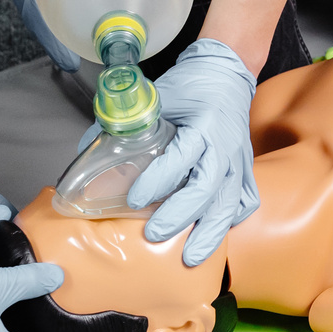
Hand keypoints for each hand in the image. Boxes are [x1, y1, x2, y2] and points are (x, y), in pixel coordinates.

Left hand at [127, 39, 258, 265]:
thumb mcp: (157, 96)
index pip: (182, 158)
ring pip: (230, 203)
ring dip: (210, 233)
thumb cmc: (191, 85)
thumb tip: (86, 148)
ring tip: (190, 258)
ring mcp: (240, 159)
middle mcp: (225, 146)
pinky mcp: (246, 167)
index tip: (136, 199)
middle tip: (154, 235)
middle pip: (207, 189)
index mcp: (204, 125)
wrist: (228, 73)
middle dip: (180, 216)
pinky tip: (215, 232)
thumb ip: (125, 122)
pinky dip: (231, 220)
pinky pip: (245, 200)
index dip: (158, 181)